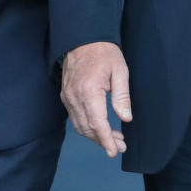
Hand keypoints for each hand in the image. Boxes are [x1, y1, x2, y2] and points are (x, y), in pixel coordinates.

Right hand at [60, 42, 131, 157]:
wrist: (83, 38)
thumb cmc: (104, 52)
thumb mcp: (120, 71)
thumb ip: (122, 97)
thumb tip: (125, 119)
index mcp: (89, 91)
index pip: (97, 124)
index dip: (106, 140)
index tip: (115, 151)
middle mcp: (75, 97)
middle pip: (87, 128)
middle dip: (103, 141)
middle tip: (120, 146)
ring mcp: (68, 97)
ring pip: (80, 125)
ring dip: (95, 136)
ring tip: (113, 139)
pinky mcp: (66, 95)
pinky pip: (75, 117)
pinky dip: (87, 126)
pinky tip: (99, 127)